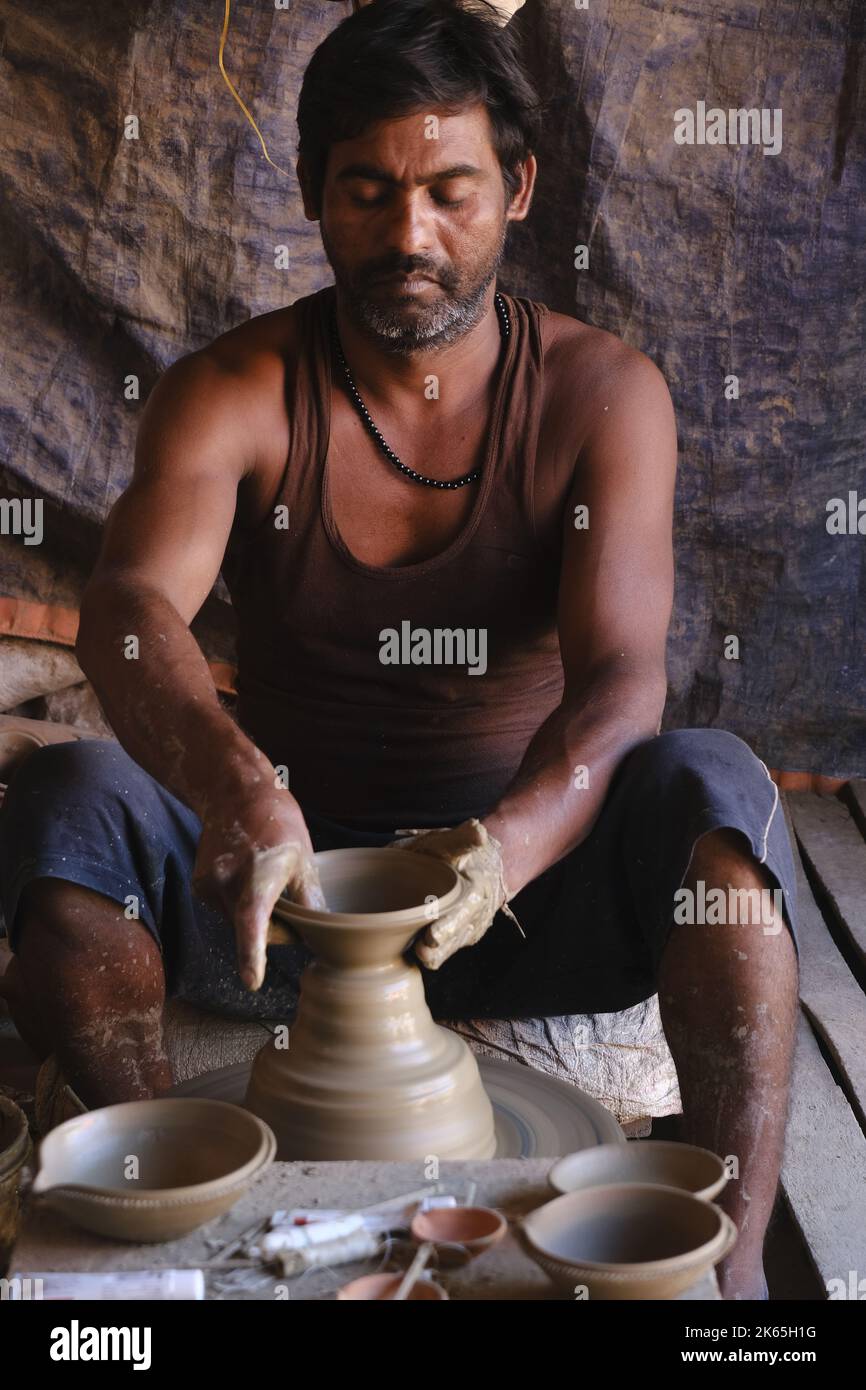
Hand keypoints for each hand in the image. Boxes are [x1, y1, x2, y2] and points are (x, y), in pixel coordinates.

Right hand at [192, 788, 324, 990]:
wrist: (234, 793)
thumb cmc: (278, 824)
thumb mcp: (304, 860)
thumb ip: (309, 903)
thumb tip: (318, 941)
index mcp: (259, 873)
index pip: (253, 919)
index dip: (253, 952)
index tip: (252, 980)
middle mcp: (228, 881)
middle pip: (254, 929)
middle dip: (273, 926)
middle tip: (286, 893)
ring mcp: (209, 885)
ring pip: (238, 921)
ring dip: (253, 912)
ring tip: (262, 874)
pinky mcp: (199, 887)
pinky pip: (226, 910)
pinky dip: (238, 903)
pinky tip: (244, 873)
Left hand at [386, 818, 514, 969]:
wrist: (481, 867)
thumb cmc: (456, 852)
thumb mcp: (456, 841)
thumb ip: (464, 838)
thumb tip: (478, 832)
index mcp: (475, 889)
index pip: (463, 912)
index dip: (448, 926)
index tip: (433, 936)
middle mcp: (474, 914)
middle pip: (455, 938)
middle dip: (439, 948)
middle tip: (422, 951)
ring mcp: (467, 929)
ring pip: (449, 950)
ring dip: (433, 954)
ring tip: (417, 954)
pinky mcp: (457, 938)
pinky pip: (443, 951)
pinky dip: (429, 951)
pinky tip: (411, 949)